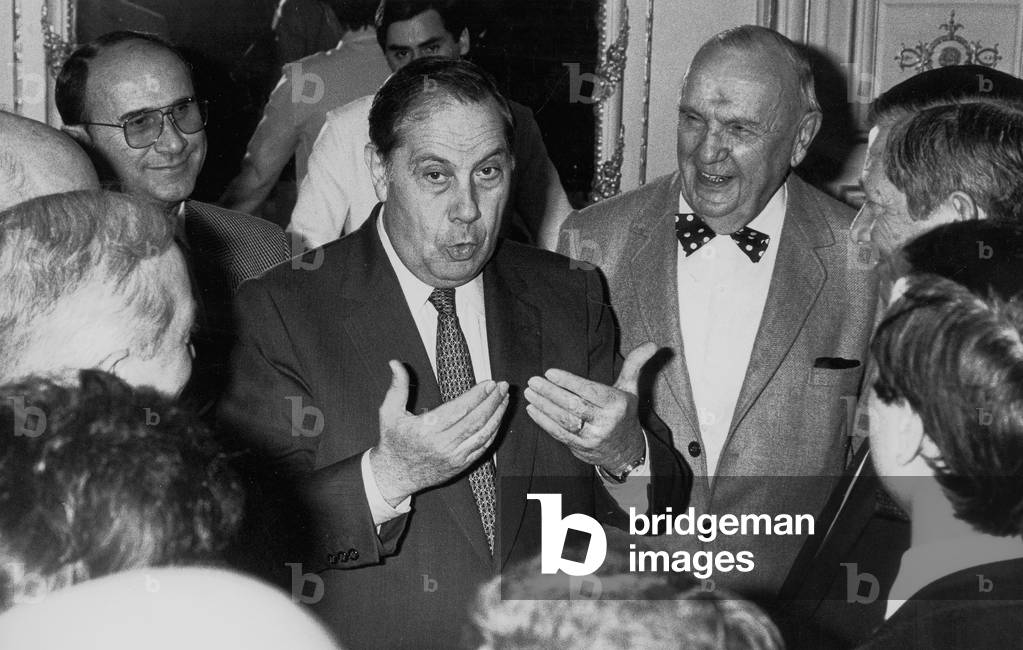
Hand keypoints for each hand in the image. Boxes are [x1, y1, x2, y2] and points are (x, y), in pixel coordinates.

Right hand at [369, 361, 508, 505]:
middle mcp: (443, 444)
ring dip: (497, 415)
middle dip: (493, 401)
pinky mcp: (460, 465)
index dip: (478, 395)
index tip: (490, 383)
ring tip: (505, 399)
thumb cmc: (393, 441)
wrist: (395, 475)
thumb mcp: (389, 412)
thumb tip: (395, 363)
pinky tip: (498, 419)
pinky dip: (493, 431)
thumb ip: (397, 386)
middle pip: (476, 420)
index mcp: (426, 429)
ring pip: (483, 434)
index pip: (460, 409)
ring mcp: (454, 457)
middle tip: (503, 386)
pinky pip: (482, 447)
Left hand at [524, 343, 655, 470]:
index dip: (568, 381)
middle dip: (551, 392)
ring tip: (530, 393)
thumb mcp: (631, 389)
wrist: (627, 452)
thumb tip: (653, 344)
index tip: (550, 372)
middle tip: (534, 381)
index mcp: (617, 405)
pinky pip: (559, 434)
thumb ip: (636, 364)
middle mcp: (606, 422)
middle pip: (574, 405)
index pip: (590, 391)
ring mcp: (592, 437)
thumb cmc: (624, 414)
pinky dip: (543, 421)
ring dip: (544, 406)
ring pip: (564, 420)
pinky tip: (532, 409)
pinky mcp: (580, 448)